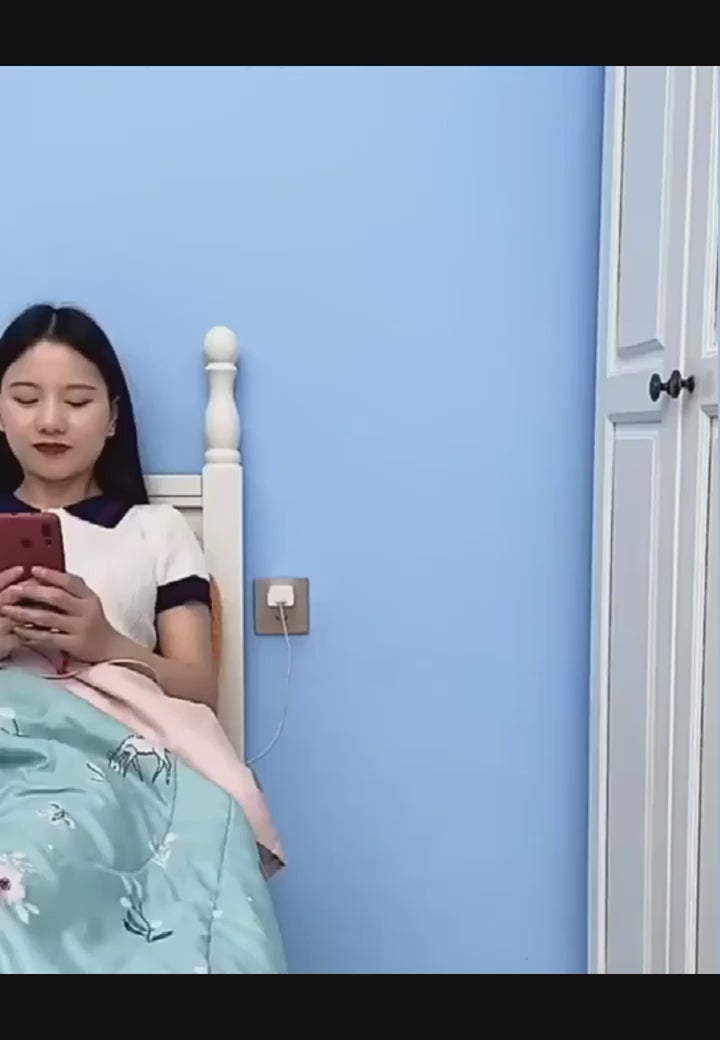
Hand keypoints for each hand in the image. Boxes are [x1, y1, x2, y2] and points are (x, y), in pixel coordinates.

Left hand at [0, 567, 119, 663]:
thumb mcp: (88, 602)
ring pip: (49, 618)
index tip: (32, 569)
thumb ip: (71, 590)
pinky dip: (31, 633)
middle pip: (57, 597)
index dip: (51, 574)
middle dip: (32, 592)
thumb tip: (43, 577)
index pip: (70, 581)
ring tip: (7, 610)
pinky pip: (48, 637)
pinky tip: (18, 630)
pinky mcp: (74, 644)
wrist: (110, 648)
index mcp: (89, 596)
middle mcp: (86, 610)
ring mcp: (80, 628)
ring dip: (25, 613)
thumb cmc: (93, 622)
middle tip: (12, 590)